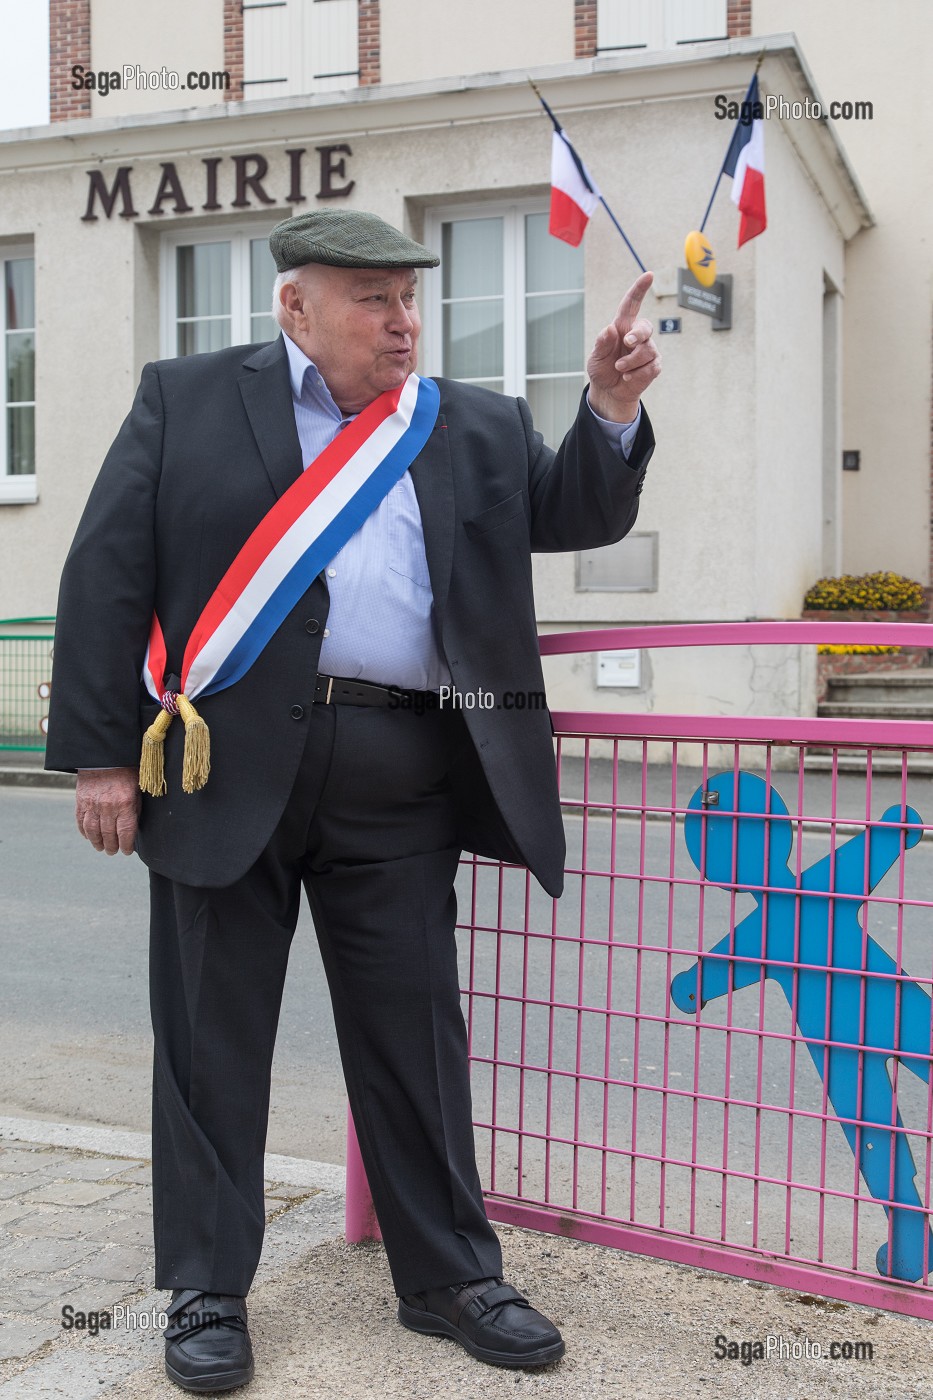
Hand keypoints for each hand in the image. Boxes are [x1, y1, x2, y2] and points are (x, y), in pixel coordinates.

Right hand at [75, 768, 140, 854]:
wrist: (106, 756)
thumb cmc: (126, 774)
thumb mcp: (137, 791)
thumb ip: (134, 810)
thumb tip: (131, 831)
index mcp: (125, 803)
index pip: (125, 832)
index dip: (126, 845)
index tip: (127, 851)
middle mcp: (108, 806)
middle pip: (108, 835)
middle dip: (111, 847)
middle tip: (113, 851)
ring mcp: (92, 804)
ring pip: (93, 831)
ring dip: (97, 843)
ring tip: (101, 847)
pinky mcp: (81, 801)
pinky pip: (81, 821)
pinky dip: (84, 832)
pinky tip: (89, 837)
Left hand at [586, 271, 660, 422]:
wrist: (609, 391)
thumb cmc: (602, 368)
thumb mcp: (595, 357)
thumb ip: (601, 344)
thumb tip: (608, 329)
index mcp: (622, 326)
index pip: (632, 304)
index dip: (640, 289)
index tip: (649, 275)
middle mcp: (637, 335)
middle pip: (645, 327)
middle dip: (637, 334)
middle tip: (627, 342)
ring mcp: (648, 350)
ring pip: (647, 351)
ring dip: (630, 362)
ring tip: (619, 369)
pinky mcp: (654, 365)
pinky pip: (650, 367)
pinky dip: (636, 374)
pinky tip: (628, 377)